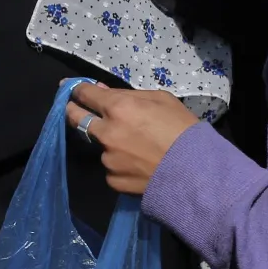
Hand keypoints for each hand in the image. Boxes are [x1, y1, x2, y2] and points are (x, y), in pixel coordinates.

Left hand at [65, 82, 198, 195]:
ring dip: (109, 143)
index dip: (76, 90)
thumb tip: (102, 91)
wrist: (197, 172)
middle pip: (75, 119)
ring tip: (136, 148)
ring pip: (100, 146)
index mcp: (118, 108)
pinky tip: (140, 165)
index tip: (70, 89)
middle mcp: (106, 133)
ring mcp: (107, 159)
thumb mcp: (162, 100)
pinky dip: (120, 165)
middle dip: (72, 111)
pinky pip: (111, 169)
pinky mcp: (113, 180)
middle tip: (74, 109)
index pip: (84, 94)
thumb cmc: (184, 130)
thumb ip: (129, 94)